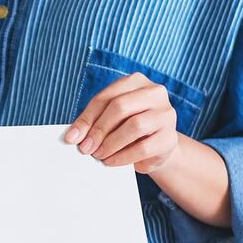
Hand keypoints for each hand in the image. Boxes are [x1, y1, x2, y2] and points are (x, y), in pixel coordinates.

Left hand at [64, 72, 180, 173]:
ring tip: (99, 155)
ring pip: (135, 125)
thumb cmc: (127, 129)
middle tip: (86, 148)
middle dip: (99, 130)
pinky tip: (111, 161)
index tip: (72, 138)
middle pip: (120, 107)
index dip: (86, 118)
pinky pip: (144, 147)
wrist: (156, 148)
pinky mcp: (171, 137)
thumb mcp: (109, 120)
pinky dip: (123, 156)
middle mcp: (155, 93)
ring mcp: (166, 114)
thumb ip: (92, 122)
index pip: (106, 97)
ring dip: (111, 143)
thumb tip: (72, 136)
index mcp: (136, 82)